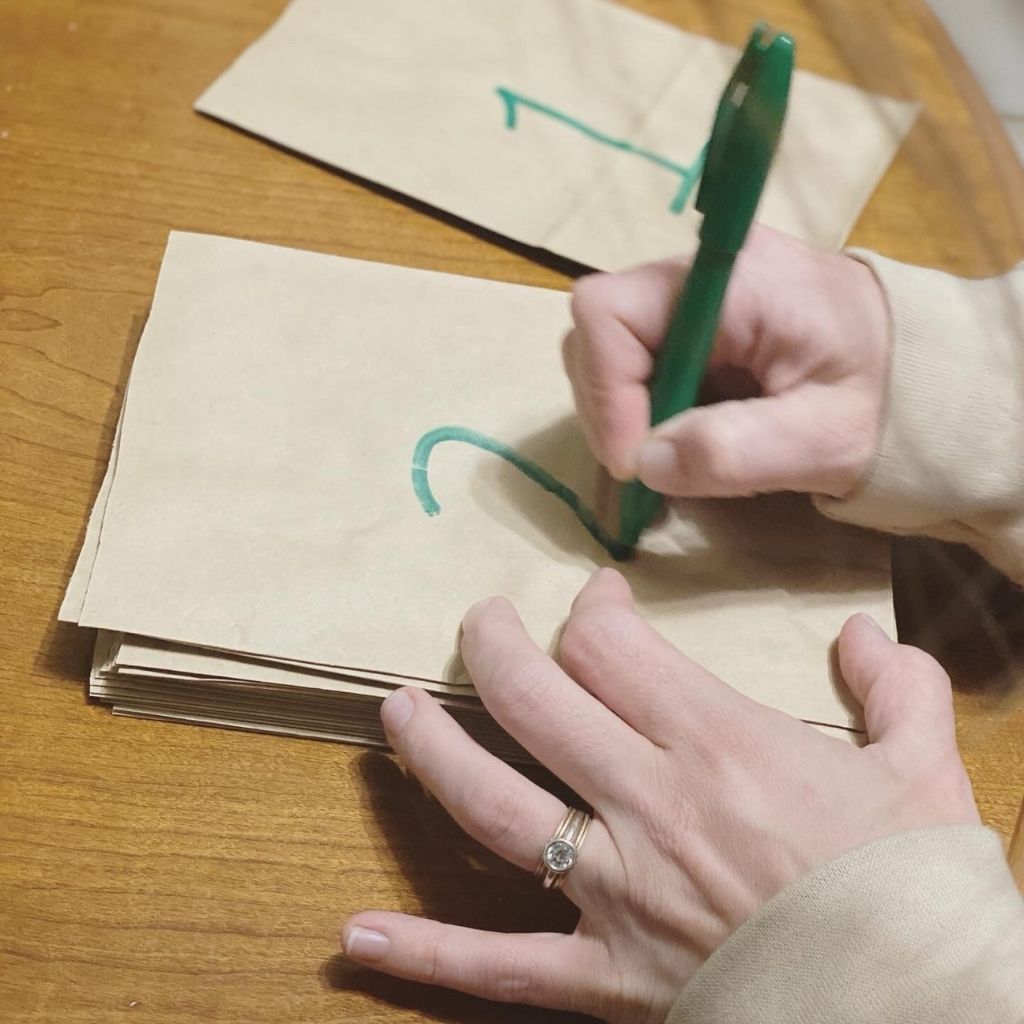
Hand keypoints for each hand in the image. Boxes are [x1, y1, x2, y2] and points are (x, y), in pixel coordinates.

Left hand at [342, 569, 978, 1022]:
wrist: (921, 1016)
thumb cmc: (913, 890)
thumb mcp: (926, 769)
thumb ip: (894, 683)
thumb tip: (861, 631)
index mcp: (717, 745)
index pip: (607, 649)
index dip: (589, 610)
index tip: (595, 602)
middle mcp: (649, 806)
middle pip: (534, 702)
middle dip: (496, 647)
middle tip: (482, 622)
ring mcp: (616, 894)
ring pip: (494, 808)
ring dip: (433, 754)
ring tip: (394, 713)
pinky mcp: (604, 978)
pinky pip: (500, 966)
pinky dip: (427, 951)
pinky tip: (358, 934)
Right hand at [562, 226, 889, 498]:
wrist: (930, 382)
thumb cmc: (891, 402)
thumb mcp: (823, 439)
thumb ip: (734, 450)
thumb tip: (644, 464)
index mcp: (735, 279)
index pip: (610, 311)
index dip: (604, 388)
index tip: (633, 461)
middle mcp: (704, 275)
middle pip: (602, 330)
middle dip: (611, 407)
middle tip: (648, 470)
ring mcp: (699, 299)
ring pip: (613, 351)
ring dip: (626, 415)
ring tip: (670, 462)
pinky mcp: (700, 329)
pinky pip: (642, 367)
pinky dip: (645, 416)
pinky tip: (679, 449)